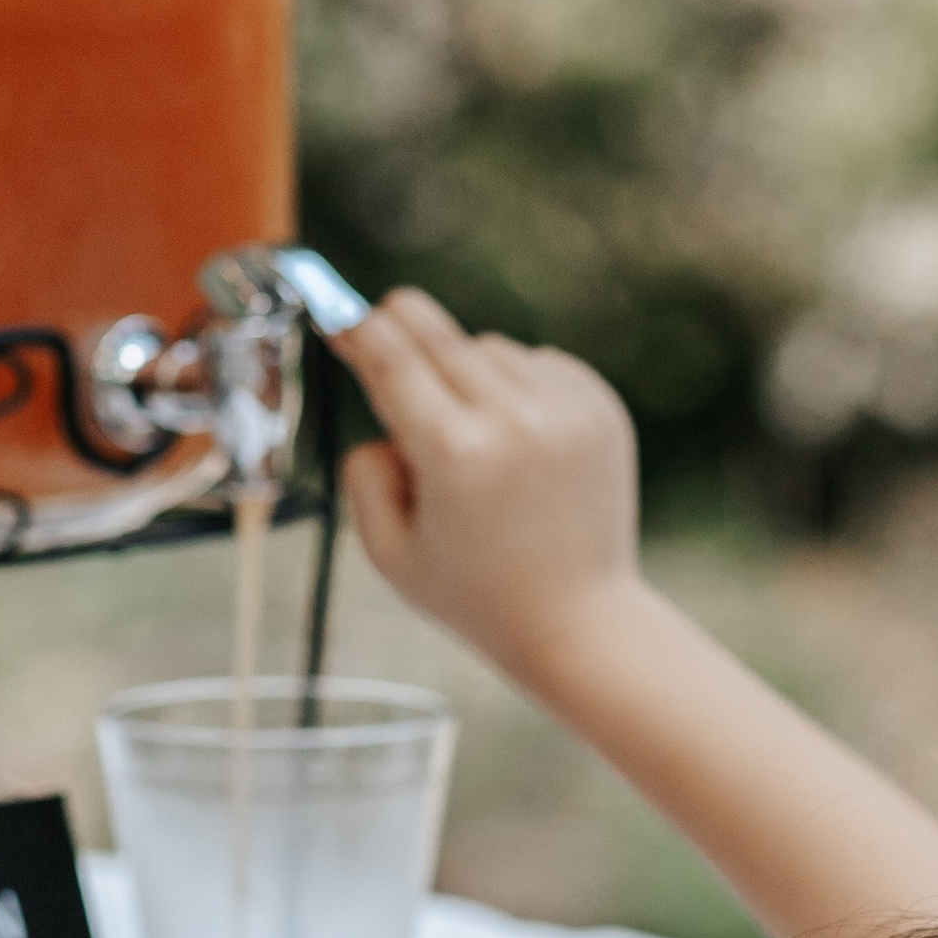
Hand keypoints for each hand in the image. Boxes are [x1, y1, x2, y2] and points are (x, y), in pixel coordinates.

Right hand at [331, 289, 642, 694]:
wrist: (582, 621)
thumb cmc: (475, 596)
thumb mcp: (389, 553)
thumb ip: (363, 472)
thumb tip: (383, 405)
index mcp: (455, 454)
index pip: (391, 355)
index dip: (356, 329)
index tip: (336, 315)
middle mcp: (514, 420)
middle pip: (436, 330)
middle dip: (399, 329)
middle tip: (379, 336)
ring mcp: (566, 409)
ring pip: (487, 346)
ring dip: (464, 372)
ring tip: (471, 440)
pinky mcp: (601, 407)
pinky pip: (537, 363)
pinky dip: (516, 386)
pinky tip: (518, 440)